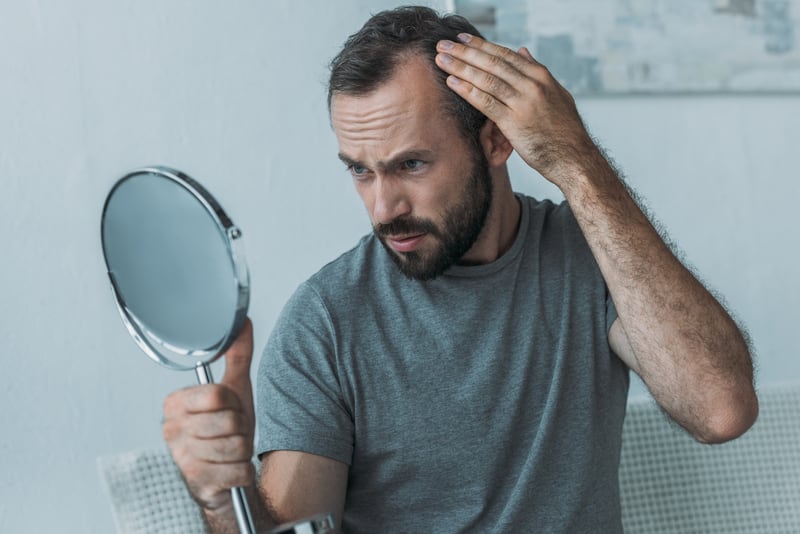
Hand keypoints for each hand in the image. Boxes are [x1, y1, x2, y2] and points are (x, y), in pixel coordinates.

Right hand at [162, 319, 255, 513]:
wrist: (224, 478)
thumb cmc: (228, 432)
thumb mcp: (235, 391)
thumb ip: (237, 356)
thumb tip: (241, 320)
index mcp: (175, 403)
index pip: (218, 395)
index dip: (233, 404)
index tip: (227, 410)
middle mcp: (171, 430)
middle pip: (230, 421)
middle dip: (241, 429)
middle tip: (231, 434)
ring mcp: (181, 458)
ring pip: (236, 446)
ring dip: (243, 451)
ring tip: (231, 452)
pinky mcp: (195, 483)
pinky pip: (239, 471)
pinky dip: (243, 472)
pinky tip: (231, 471)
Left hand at [435, 34, 598, 187]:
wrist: (574, 158)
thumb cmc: (565, 130)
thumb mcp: (557, 94)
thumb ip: (538, 72)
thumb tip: (523, 50)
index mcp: (542, 76)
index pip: (506, 55)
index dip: (482, 46)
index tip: (463, 39)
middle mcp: (532, 85)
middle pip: (493, 63)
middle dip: (465, 52)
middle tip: (444, 44)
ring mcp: (523, 103)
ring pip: (486, 79)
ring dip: (461, 67)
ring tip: (441, 59)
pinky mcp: (514, 123)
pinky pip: (486, 102)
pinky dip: (467, 90)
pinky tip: (452, 82)